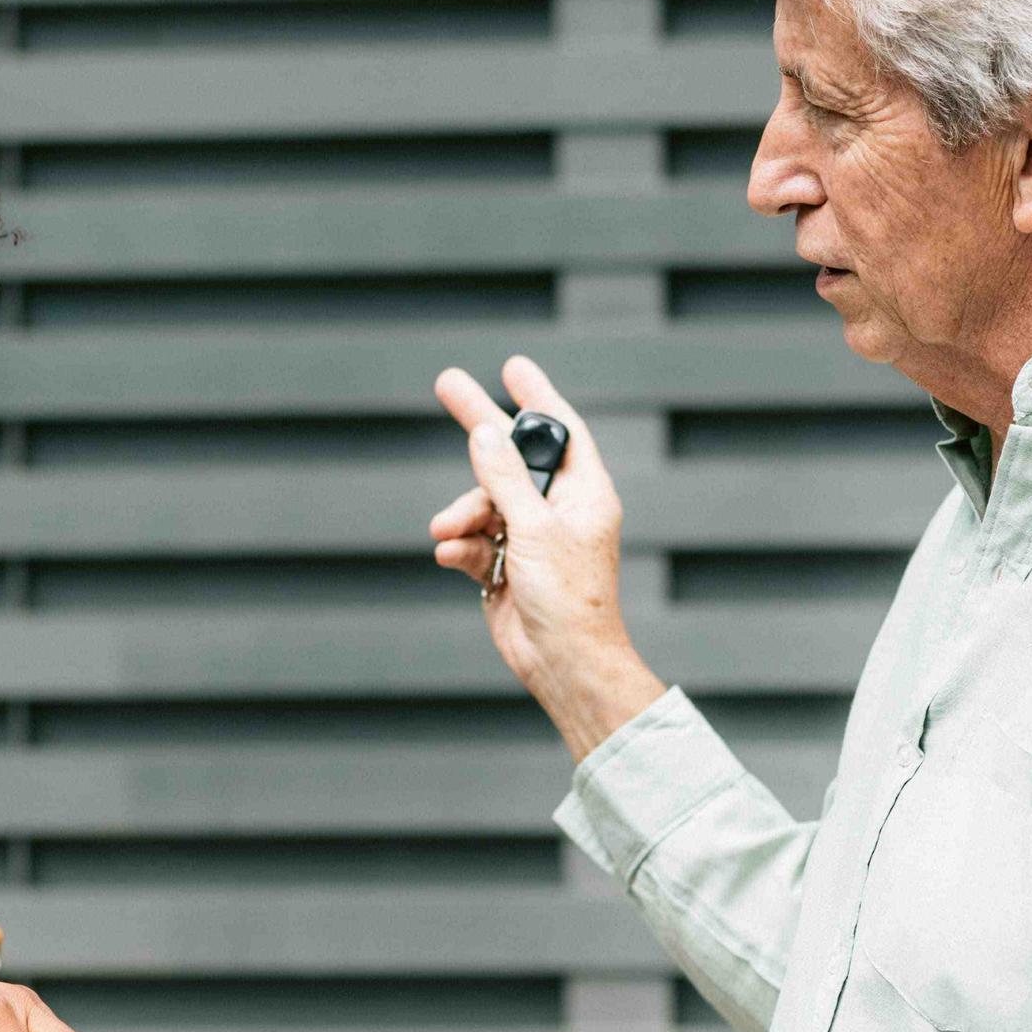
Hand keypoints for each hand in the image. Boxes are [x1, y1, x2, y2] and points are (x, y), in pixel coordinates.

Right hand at [426, 358, 665, 757]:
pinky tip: (453, 557)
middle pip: (511, 459)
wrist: (562, 664)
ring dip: (462, 516)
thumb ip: (505, 480)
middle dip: (479, 431)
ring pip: (484, 504)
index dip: (537, 397)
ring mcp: (531, 540)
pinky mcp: (506, 569)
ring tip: (446, 532)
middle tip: (447, 384)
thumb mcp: (535, 530)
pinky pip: (475, 542)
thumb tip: (483, 434)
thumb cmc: (569, 599)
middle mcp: (558, 511)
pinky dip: (462, 548)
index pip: (560, 431)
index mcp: (584, 494)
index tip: (512, 366)